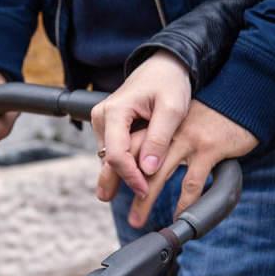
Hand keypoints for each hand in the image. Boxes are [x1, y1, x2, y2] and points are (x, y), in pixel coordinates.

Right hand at [91, 50, 191, 198]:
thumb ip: (159, 138)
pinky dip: (127, 163)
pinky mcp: (109, 126)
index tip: (147, 190)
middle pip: (108, 159)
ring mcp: (103, 121)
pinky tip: (140, 176)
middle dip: (120, 183)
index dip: (131, 177)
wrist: (164, 65)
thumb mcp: (172, 109)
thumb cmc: (170, 83)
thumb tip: (148, 169)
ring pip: (110, 157)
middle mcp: (102, 116)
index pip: (117, 154)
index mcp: (115, 111)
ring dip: (125, 174)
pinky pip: (115, 150)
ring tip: (141, 194)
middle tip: (133, 210)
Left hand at [113, 100, 257, 228]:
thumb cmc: (210, 116)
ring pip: (159, 174)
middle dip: (121, 184)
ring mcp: (189, 140)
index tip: (106, 187)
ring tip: (137, 218)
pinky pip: (192, 182)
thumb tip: (143, 163)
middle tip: (108, 201)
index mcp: (160, 123)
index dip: (115, 167)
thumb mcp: (182, 122)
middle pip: (137, 160)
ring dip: (145, 199)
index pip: (129, 145)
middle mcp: (170, 131)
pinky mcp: (209, 150)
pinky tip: (179, 215)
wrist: (242, 98)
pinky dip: (184, 202)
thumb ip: (163, 138)